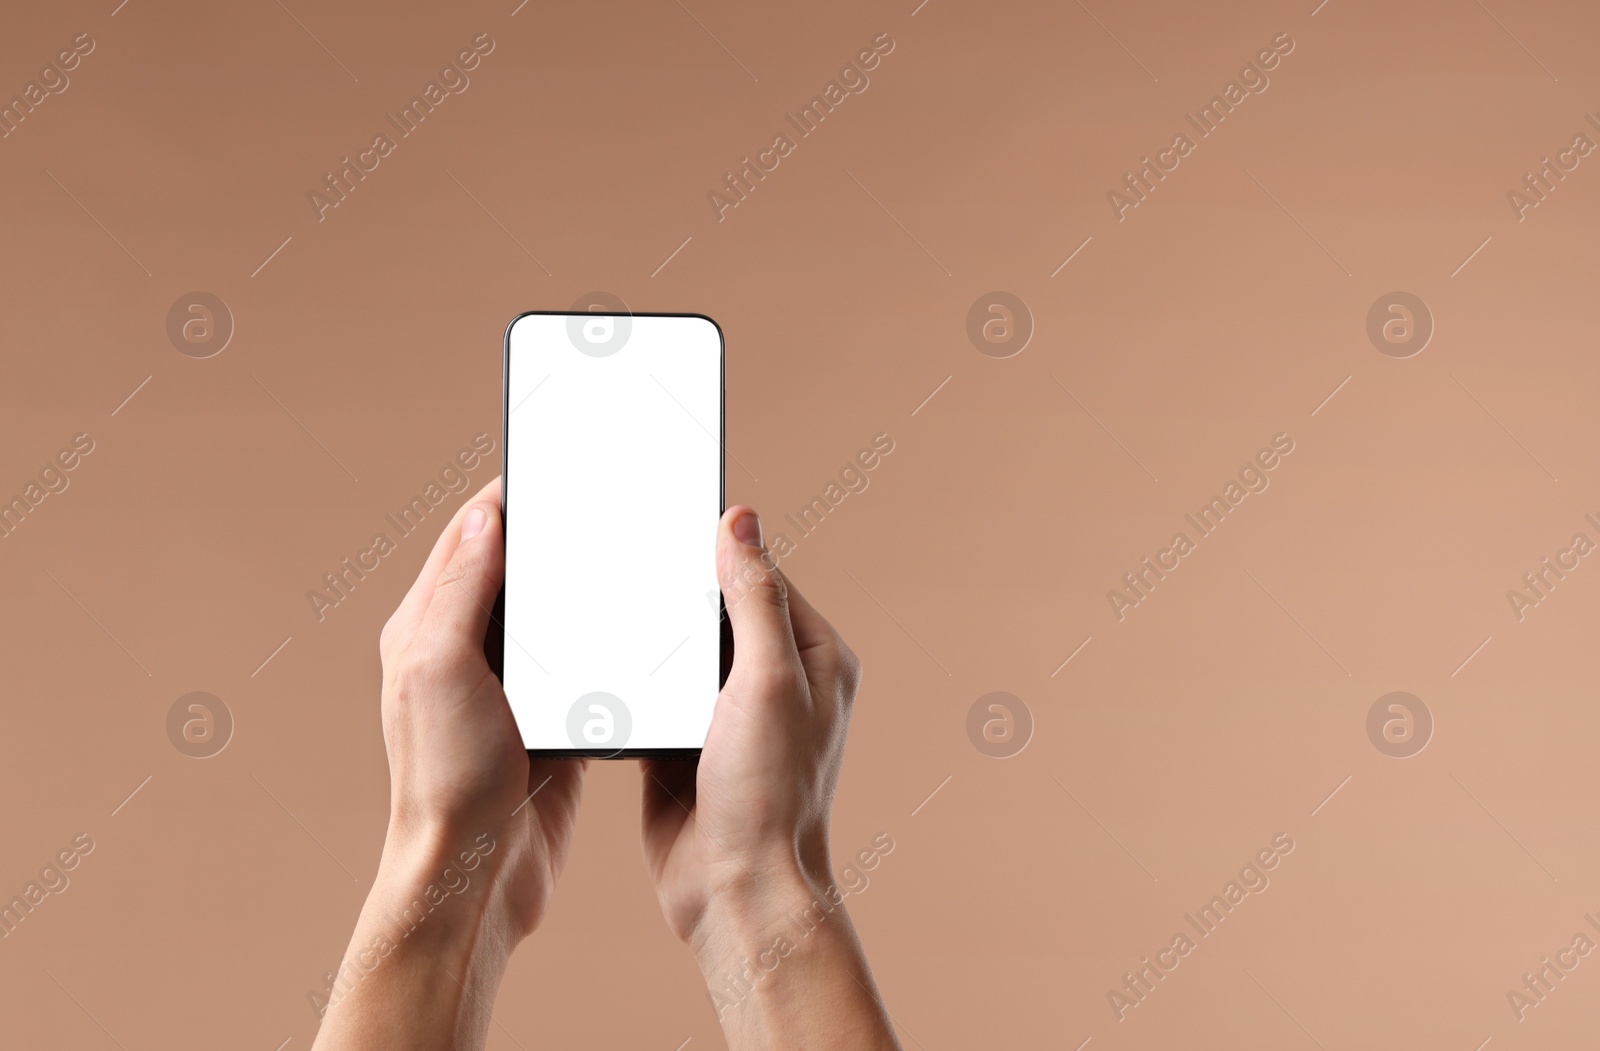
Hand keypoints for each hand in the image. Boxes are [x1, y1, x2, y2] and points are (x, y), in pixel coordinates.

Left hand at [376, 476, 583, 937]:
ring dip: (583, 588)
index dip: (512, 496)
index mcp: (428, 626)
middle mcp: (464, 649)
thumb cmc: (448, 776)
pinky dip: (601, 641)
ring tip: (624, 555)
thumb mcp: (441, 667)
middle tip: (604, 502)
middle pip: (517, 568)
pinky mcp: (549, 718)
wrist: (477, 871)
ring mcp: (509, 685)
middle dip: (557, 534)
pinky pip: (580, 662)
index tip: (557, 464)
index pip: (471, 536)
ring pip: (553, 614)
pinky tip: (631, 630)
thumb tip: (486, 515)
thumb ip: (460, 588)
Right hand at [641, 506, 899, 1049]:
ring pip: (680, 649)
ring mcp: (729, 712)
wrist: (735, 892)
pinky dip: (632, 679)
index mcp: (813, 655)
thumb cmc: (769, 795)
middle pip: (716, 607)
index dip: (718, 547)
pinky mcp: (687, 741)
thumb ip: (754, 599)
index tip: (668, 516)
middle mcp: (777, 679)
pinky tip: (601, 661)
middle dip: (675, 589)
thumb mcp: (768, 681)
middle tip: (626, 556)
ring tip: (609, 604)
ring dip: (650, 636)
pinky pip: (655, 691)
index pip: (762, 575)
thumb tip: (741, 520)